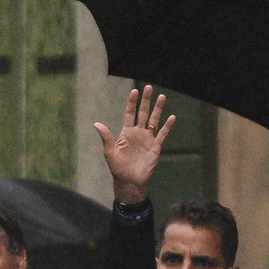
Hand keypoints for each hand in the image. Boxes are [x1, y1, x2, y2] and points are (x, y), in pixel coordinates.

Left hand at [93, 85, 174, 203]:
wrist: (130, 182)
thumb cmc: (118, 168)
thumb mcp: (109, 152)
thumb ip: (106, 137)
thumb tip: (96, 123)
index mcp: (126, 133)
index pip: (130, 114)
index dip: (132, 103)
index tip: (134, 91)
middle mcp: (138, 133)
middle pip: (143, 113)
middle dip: (146, 100)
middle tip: (149, 87)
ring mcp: (148, 139)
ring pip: (154, 120)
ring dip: (158, 109)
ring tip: (162, 97)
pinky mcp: (156, 147)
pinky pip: (163, 134)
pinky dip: (167, 126)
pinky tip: (172, 117)